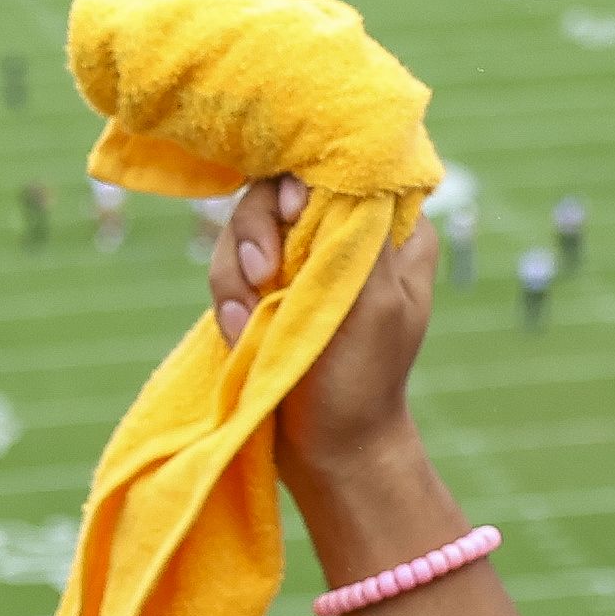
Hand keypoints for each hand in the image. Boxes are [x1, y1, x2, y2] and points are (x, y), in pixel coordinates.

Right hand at [209, 177, 442, 488]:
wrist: (330, 451)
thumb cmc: (365, 381)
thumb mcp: (379, 303)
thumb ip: (363, 234)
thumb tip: (353, 165)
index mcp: (388, 228)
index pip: (339, 167)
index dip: (302, 178)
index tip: (291, 210)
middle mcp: (343, 233)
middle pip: (277, 189)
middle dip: (257, 231)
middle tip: (262, 276)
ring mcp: (300, 261)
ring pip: (244, 228)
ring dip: (235, 272)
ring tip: (244, 322)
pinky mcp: (265, 289)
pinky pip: (229, 268)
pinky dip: (226, 297)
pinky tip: (237, 333)